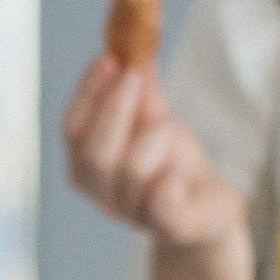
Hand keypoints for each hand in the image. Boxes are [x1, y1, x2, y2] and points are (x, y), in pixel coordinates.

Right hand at [62, 51, 248, 255]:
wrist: (208, 209)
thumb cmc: (173, 162)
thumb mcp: (155, 121)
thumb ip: (143, 93)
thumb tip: (135, 52)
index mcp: (87, 168)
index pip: (72, 129)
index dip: (87, 93)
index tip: (108, 58)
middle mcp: (103, 194)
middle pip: (94, 153)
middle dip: (114, 109)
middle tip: (134, 74)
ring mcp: (135, 215)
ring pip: (130, 171)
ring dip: (152, 136)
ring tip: (171, 124)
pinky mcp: (173, 228)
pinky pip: (163, 206)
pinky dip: (168, 180)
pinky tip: (178, 165)